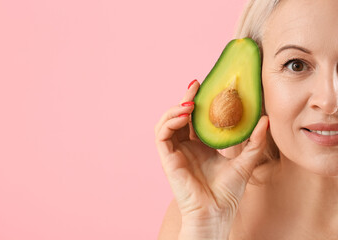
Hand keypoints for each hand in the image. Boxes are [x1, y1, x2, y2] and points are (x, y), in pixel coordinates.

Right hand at [154, 80, 268, 239]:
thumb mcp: (245, 162)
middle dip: (186, 99)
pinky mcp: (167, 159)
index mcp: (201, 146)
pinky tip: (184, 115)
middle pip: (180, 116)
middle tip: (196, 85)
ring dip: (175, 109)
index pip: (196, 118)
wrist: (216, 213)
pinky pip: (161, 135)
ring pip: (167, 123)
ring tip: (190, 102)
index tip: (206, 86)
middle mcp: (186, 146)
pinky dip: (169, 122)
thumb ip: (254, 142)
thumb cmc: (227, 193)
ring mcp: (175, 152)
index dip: (198, 102)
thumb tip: (265, 120)